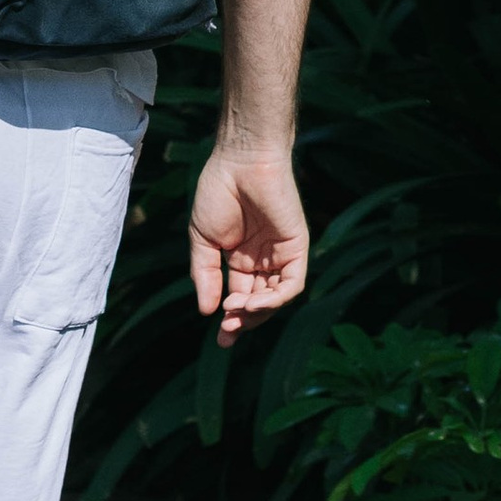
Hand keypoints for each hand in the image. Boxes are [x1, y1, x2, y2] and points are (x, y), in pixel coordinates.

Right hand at [189, 142, 308, 347]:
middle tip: (227, 333)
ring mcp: (281, 254)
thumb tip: (206, 311)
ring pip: (276, 298)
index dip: (232, 320)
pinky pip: (292, 284)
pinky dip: (274, 299)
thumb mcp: (203, 240)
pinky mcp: (297, 247)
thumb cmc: (218, 192)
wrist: (240, 161)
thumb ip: (204, 274)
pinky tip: (251, 302)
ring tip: (235, 313)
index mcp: (240, 257)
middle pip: (259, 302)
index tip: (221, 338)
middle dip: (244, 322)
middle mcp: (263, 259)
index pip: (240, 297)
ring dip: (257, 313)